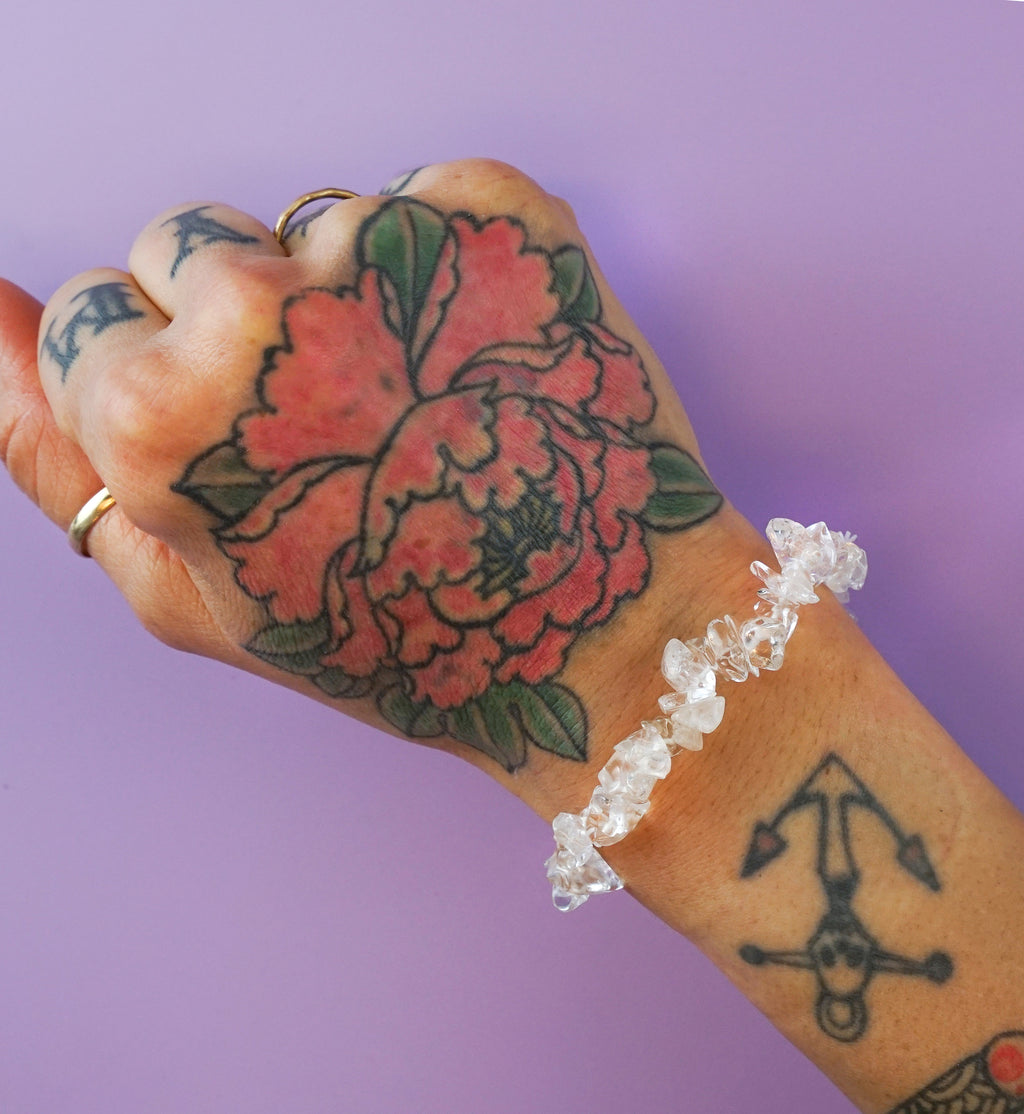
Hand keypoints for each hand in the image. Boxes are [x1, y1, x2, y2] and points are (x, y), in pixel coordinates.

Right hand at [0, 159, 740, 802]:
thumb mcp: (191, 592)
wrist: (598, 626)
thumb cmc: (392, 637)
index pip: (90, 314)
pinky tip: (478, 366)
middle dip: (232, 323)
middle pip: (183, 241)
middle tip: (333, 429)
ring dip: (337, 297)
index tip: (239, 444)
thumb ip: (57, 455)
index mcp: (167, 415)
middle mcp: (267, 307)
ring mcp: (391, 244)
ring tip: (419, 407)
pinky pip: (415, 204)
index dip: (158, 384)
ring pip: (302, 223)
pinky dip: (435, 271)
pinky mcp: (499, 211)